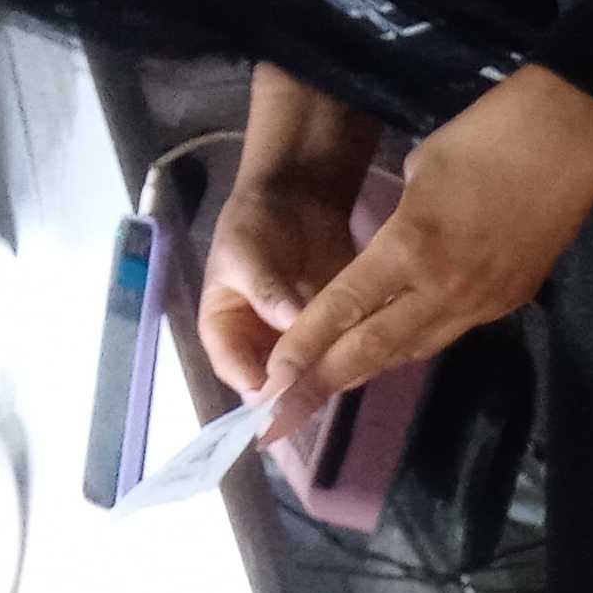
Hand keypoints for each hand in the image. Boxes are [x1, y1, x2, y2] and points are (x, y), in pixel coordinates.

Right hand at [198, 167, 368, 403]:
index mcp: (224, 329)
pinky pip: (338, 353)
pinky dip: (350, 358)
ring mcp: (294, 342)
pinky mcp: (328, 332)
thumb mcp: (247, 253)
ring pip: (308, 373)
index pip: (234, 370)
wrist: (295, 199)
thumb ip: (266, 292)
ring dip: (327, 378)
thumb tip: (293, 326)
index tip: (283, 394)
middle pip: (272, 382)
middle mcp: (257, 344)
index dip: (256, 386)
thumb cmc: (255, 224)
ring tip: (348, 377)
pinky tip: (368, 358)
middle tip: (322, 393)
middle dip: (296, 391)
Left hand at [260, 67, 592, 439]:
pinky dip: (416, 341)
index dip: (305, 348)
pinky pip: (452, 331)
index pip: (345, 308)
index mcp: (413, 246)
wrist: (574, 137)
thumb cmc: (490, 132)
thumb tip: (399, 249)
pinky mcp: (513, 299)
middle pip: (375, 348)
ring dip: (370, 366)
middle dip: (326, 381)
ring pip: (415, 348)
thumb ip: (400, 224)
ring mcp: (485, 301)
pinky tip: (395, 344)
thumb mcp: (422, 168)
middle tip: (286, 412)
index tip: (271, 383)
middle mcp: (446, 288)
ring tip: (330, 386)